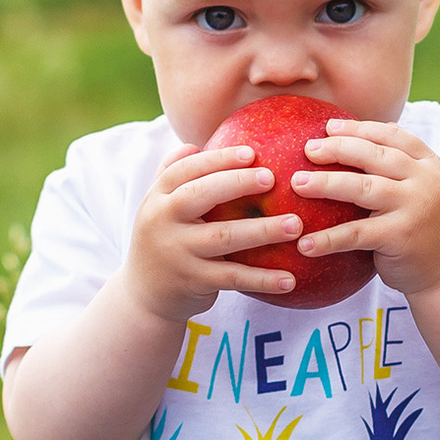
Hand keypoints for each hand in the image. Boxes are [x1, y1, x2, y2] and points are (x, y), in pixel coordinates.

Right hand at [121, 144, 303, 321]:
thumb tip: (194, 144)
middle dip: (238, 183)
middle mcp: (162, 221)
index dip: (218, 158)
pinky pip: (233, 277)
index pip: (185, 169)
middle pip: (201, 195)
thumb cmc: (163, 240)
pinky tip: (290, 278)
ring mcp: (177, 252)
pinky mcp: (192, 281)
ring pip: (224, 237)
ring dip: (263, 230)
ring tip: (295, 225)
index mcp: (157, 197)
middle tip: (273, 178)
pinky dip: (262, 278)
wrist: (144, 295)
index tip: (251, 153)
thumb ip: (172, 176)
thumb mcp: (159, 208)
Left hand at [294, 119, 439, 298]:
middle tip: (308, 150)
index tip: (329, 127)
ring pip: (362, 188)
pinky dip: (328, 239)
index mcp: (428, 164)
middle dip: (338, 148)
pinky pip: (356, 234)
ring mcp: (413, 207)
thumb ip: (397, 166)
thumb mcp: (421, 188)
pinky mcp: (400, 237)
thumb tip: (353, 135)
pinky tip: (304, 244)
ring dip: (326, 184)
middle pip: (374, 155)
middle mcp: (424, 181)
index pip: (392, 136)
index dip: (359, 129)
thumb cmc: (424, 225)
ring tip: (297, 183)